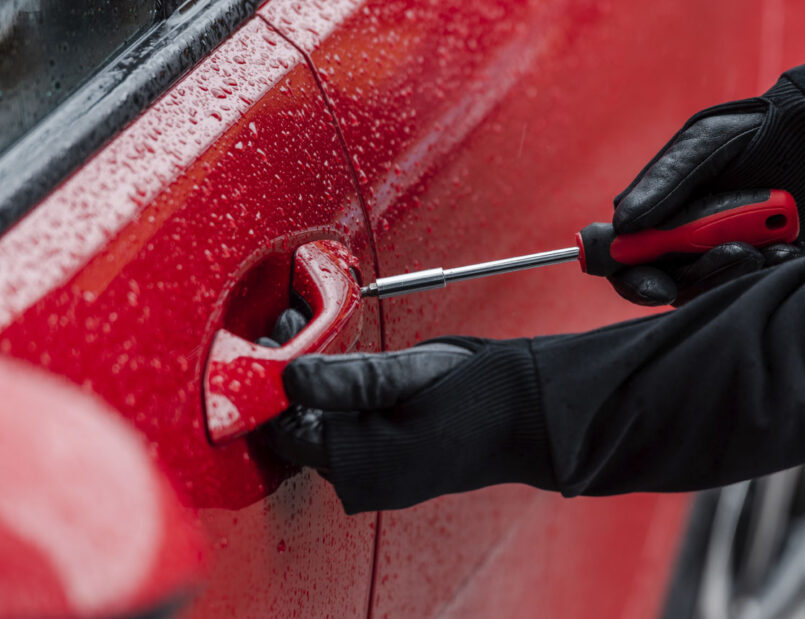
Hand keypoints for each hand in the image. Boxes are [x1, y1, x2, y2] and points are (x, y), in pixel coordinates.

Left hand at [261, 310, 551, 513]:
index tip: (269, 339)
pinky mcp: (390, 464)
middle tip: (290, 323)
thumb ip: (347, 379)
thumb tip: (290, 377)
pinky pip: (342, 432)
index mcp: (366, 465)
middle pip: (298, 429)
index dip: (270, 383)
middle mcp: (366, 481)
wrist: (536, 415)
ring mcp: (378, 477)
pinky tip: (339, 364)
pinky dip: (332, 397)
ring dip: (308, 384)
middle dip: (288, 377)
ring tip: (310, 332)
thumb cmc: (486, 395)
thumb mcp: (412, 374)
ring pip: (319, 428)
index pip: (285, 430)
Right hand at [611, 78, 804, 305]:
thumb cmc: (755, 131)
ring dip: (741, 270)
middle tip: (740, 252)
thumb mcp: (704, 145)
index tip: (658, 286)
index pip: (629, 261)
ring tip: (773, 244)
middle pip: (673, 282)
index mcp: (659, 213)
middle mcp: (685, 239)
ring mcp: (722, 252)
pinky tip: (789, 246)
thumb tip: (623, 222)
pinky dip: (771, 269)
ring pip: (714, 287)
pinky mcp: (760, 261)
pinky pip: (755, 283)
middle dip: (704, 274)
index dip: (635, 279)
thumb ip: (664, 182)